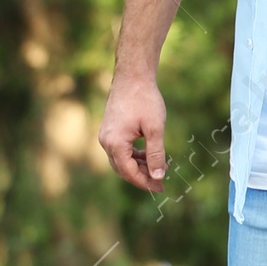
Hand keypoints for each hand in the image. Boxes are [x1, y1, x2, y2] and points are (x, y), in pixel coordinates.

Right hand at [99, 72, 168, 192]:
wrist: (133, 77)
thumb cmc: (145, 100)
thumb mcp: (155, 129)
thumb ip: (156, 154)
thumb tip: (158, 176)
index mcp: (115, 143)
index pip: (129, 172)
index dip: (145, 182)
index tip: (160, 188)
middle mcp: (105, 141)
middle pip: (123, 169)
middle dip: (142, 177)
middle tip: (161, 183)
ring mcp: (105, 135)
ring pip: (121, 160)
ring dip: (138, 167)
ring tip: (159, 168)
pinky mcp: (109, 130)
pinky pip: (120, 150)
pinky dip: (134, 156)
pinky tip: (148, 155)